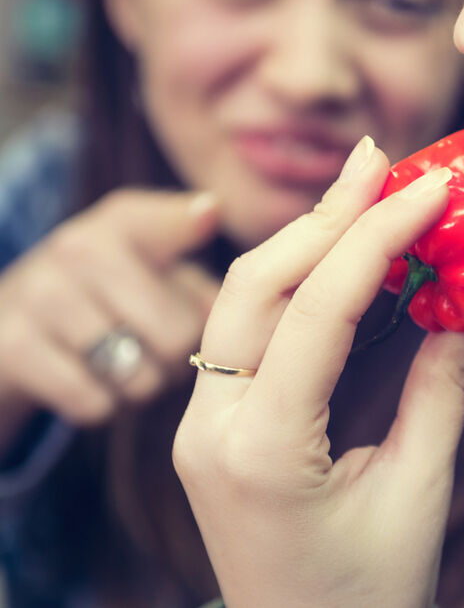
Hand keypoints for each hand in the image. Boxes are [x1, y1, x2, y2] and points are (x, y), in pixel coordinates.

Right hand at [0, 189, 220, 448]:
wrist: (12, 326)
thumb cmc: (119, 299)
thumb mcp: (164, 272)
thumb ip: (225, 283)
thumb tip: (274, 303)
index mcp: (127, 221)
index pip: (182, 222)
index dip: (202, 231)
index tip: (214, 220)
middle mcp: (79, 246)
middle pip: (179, 331)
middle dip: (180, 354)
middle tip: (161, 346)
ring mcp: (41, 295)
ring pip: (139, 373)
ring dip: (145, 385)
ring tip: (128, 361)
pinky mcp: (13, 346)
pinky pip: (96, 401)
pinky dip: (104, 405)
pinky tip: (94, 381)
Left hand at [173, 138, 463, 607]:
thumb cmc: (371, 591)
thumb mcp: (418, 487)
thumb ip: (447, 383)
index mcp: (262, 451)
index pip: (316, 311)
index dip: (377, 237)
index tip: (432, 187)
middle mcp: (211, 427)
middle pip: (255, 286)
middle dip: (325, 214)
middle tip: (386, 159)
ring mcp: (201, 423)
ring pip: (241, 299)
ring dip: (306, 237)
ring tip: (367, 186)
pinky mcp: (212, 421)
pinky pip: (247, 329)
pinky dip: (296, 280)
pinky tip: (341, 249)